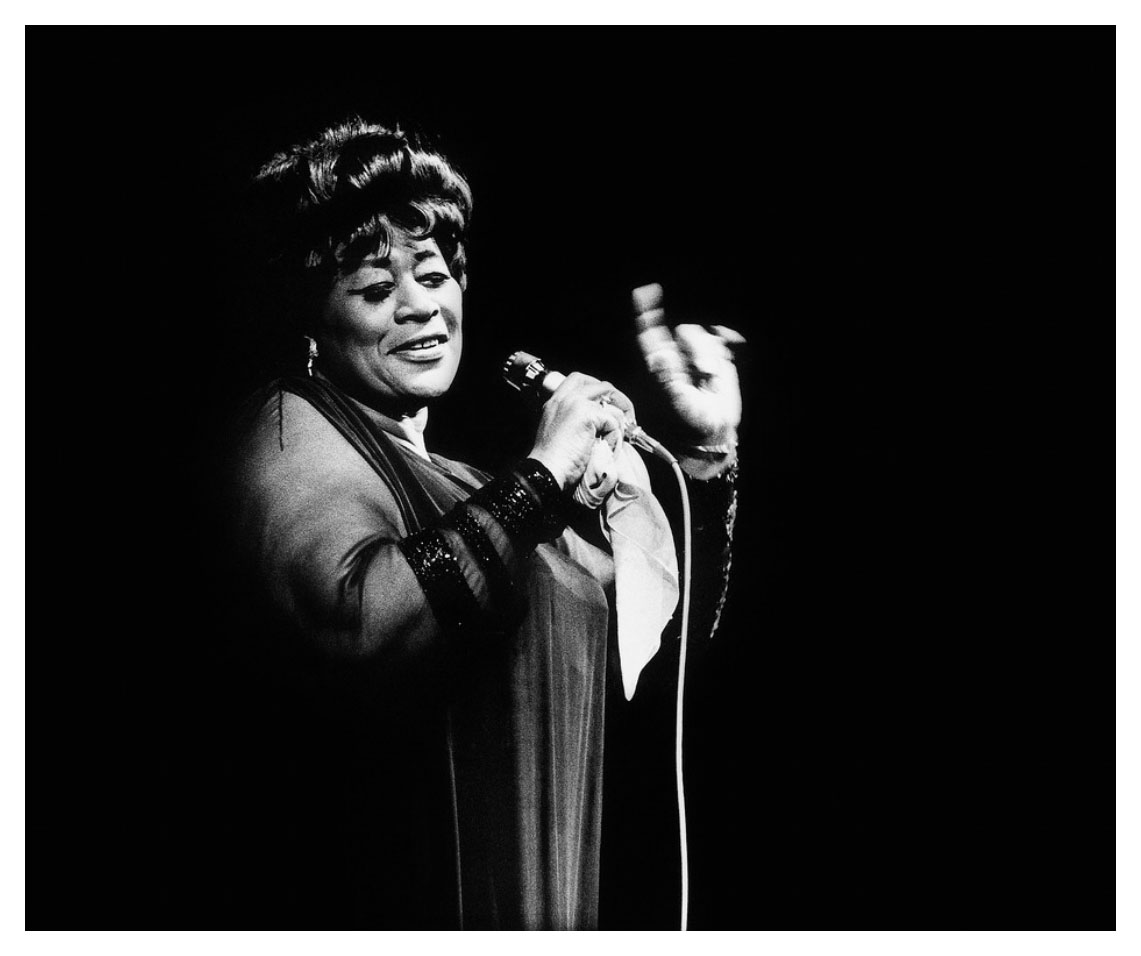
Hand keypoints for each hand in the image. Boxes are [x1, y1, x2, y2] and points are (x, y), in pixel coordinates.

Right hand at [528, 372, 633, 489]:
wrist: (546, 472)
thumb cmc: (553, 462)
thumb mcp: (560, 433)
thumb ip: (575, 421)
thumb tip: (601, 421)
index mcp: (555, 402)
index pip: (579, 380)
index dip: (598, 388)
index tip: (608, 405)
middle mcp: (565, 398)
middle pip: (600, 385)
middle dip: (617, 398)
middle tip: (625, 417)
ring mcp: (576, 404)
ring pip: (610, 400)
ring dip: (619, 421)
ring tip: (615, 439)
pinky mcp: (588, 415)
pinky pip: (613, 420)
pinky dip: (615, 436)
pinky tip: (607, 448)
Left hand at [632, 283, 743, 446]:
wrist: (712, 430)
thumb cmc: (689, 419)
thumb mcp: (676, 401)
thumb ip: (669, 377)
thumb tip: (664, 356)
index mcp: (660, 362)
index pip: (650, 331)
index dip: (646, 311)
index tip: (644, 291)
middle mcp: (677, 354)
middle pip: (685, 333)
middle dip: (697, 348)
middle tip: (704, 373)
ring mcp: (697, 354)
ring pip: (704, 336)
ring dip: (711, 356)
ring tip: (711, 381)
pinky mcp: (717, 357)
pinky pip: (721, 337)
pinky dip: (727, 339)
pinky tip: (729, 351)